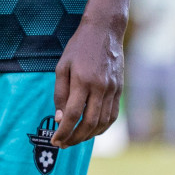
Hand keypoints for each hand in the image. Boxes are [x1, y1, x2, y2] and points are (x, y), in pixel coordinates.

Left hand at [50, 16, 123, 146]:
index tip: (55, 141)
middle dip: (75, 138)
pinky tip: (92, 130)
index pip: (72, 115)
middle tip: (63, 144)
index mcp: (82, 80)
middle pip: (89, 123)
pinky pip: (112, 115)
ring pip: (103, 123)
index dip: (63, 132)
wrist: (104, 30)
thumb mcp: (62, 66)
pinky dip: (102, 127)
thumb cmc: (79, 47)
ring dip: (88, 136)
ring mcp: (112, 89)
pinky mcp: (119, 89)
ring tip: (75, 139)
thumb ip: (60, 94)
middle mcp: (100, 87)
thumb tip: (60, 119)